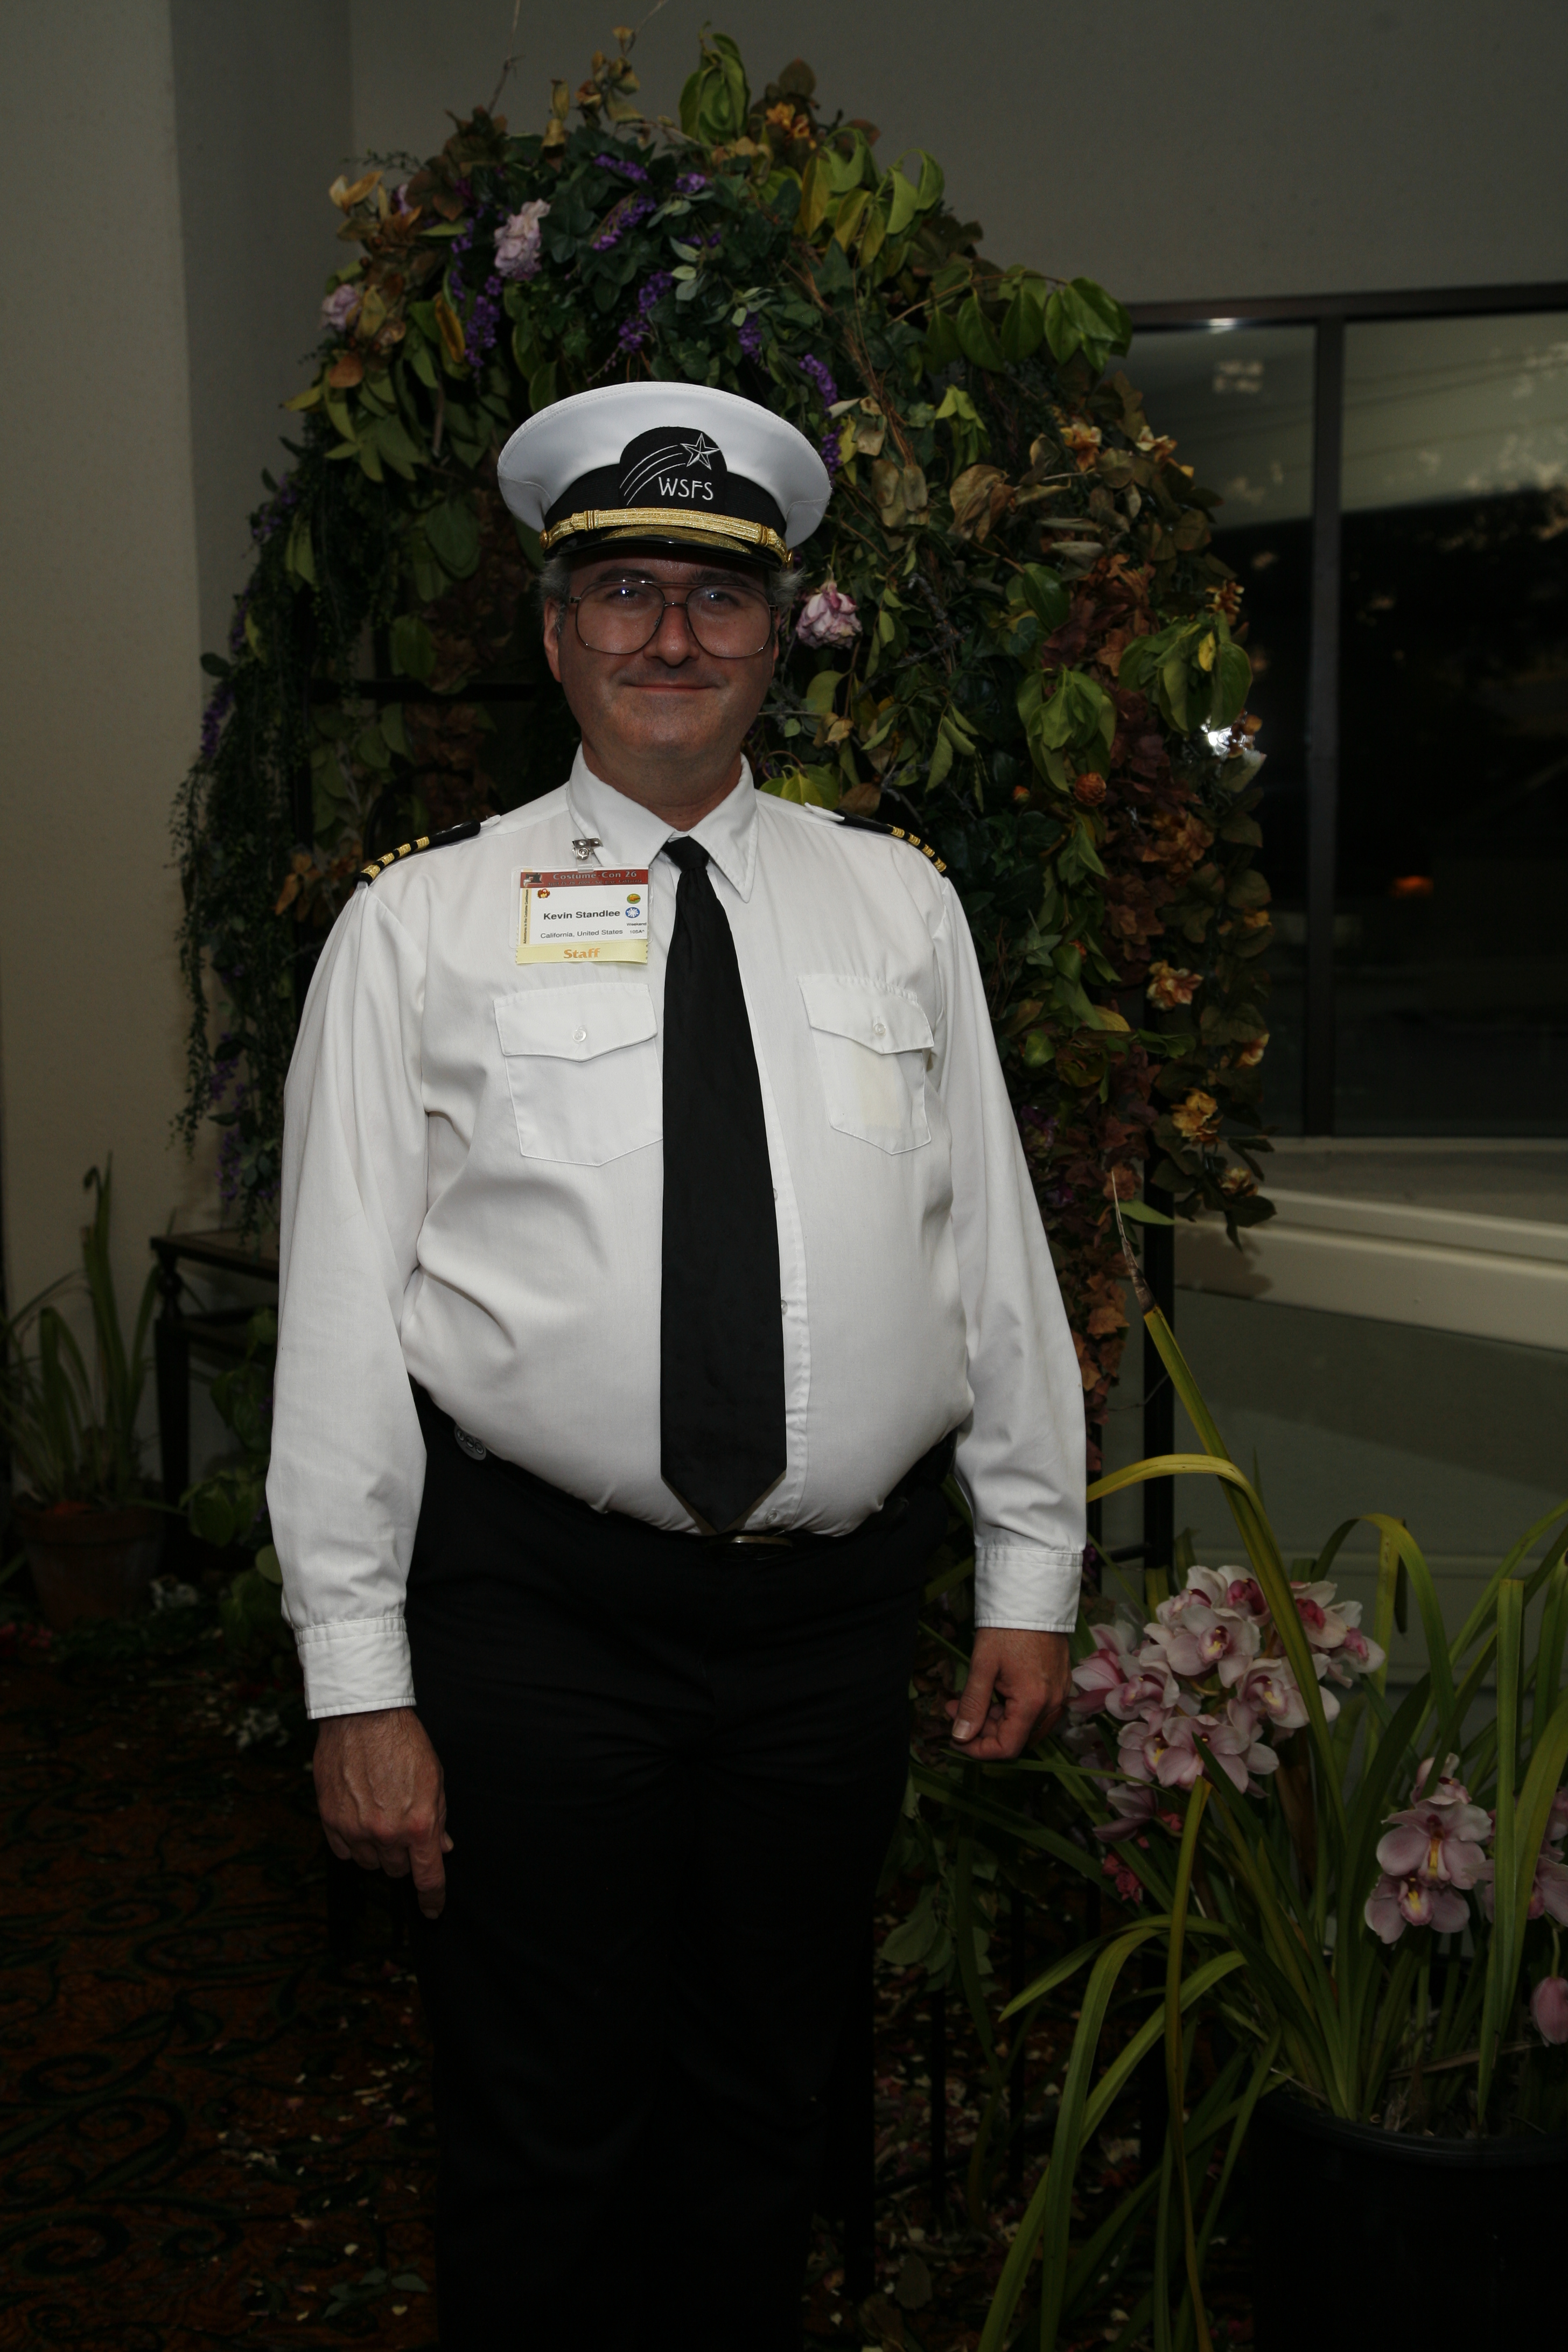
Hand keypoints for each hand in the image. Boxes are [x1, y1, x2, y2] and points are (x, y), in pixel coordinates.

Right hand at [313, 1707, 451, 1918]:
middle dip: (404, 1855)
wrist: (363, 1717)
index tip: (433, 1910)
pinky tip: (359, 1816)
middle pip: (398, 1870)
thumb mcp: (434, 1779)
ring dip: (378, 1849)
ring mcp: (355, 1829)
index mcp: (419, 1824)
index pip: (428, 1877)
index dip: (433, 1899)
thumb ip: (438, 1819)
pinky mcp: (330, 1821)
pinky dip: (354, 1842)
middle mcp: (386, 1833)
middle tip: (403, 1826)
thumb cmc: (404, 1743)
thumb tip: (442, 1848)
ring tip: (380, 1815)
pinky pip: (345, 1852)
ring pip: (370, 1864)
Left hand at [946, 1629, 1070, 1761]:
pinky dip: (1011, 1708)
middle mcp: (1052, 1704)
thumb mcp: (982, 1665)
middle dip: (982, 1729)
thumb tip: (960, 1736)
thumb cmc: (1006, 1628)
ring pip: (1025, 1724)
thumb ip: (973, 1704)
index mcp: (1034, 1702)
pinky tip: (992, 1690)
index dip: (978, 1749)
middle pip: (1016, 1737)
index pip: (1007, 1747)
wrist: (1033, 1598)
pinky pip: (1035, 1710)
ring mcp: (1059, 1694)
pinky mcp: (1060, 1684)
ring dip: (995, 1718)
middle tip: (954, 1707)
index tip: (956, 1738)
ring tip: (968, 1697)